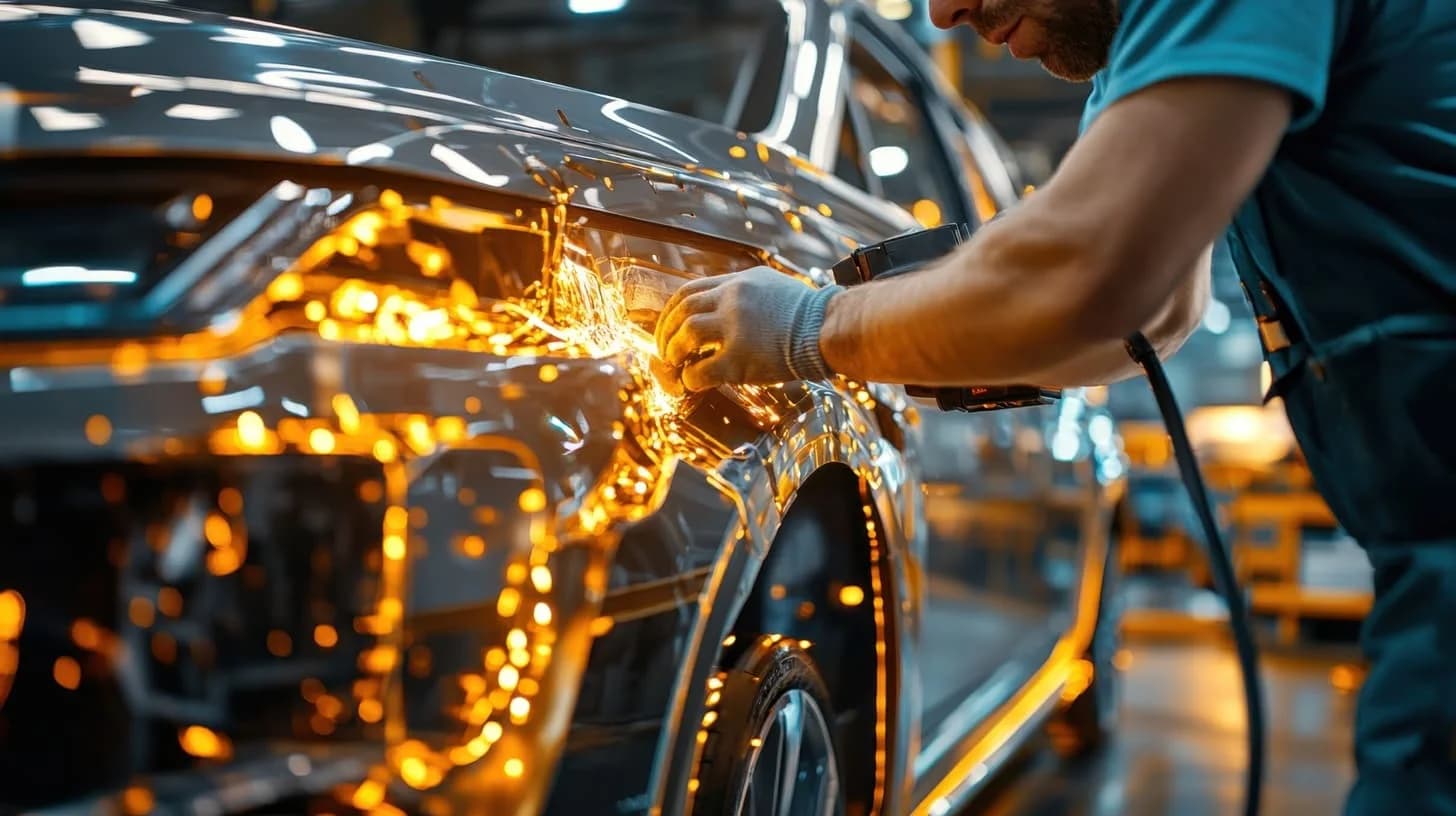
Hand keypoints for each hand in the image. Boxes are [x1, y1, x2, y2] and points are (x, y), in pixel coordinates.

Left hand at [653, 266, 842, 392]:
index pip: (688, 292)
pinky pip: (700, 371)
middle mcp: (732, 299)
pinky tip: (693, 384)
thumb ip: (744, 291)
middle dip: (666, 333)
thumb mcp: (772, 286)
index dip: (671, 312)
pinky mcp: (740, 359)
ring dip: (673, 352)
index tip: (669, 327)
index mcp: (738, 282)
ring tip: (675, 365)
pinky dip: (690, 380)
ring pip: (685, 336)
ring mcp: (735, 327)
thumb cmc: (808, 314)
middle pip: (681, 311)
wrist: (831, 328)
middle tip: (666, 351)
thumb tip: (721, 305)